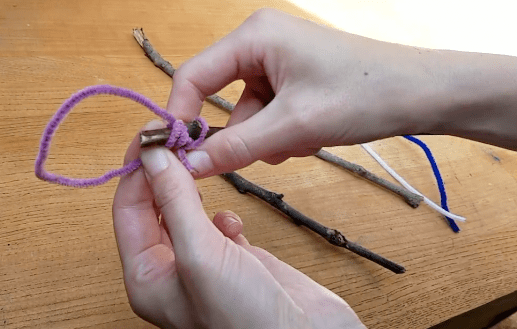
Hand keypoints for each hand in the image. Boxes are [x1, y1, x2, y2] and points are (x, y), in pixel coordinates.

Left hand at [112, 126, 364, 328]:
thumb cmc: (245, 320)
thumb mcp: (200, 254)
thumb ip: (175, 201)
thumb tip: (154, 155)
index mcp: (147, 276)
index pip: (128, 209)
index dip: (137, 170)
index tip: (151, 135)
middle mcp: (171, 270)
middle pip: (155, 206)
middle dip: (164, 171)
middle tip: (178, 135)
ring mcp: (205, 264)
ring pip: (187, 211)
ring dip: (193, 185)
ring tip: (201, 160)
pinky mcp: (237, 259)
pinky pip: (217, 225)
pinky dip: (222, 213)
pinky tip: (230, 218)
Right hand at [168, 8, 516, 175]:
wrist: (422, 94)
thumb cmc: (364, 95)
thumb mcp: (293, 126)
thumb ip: (235, 147)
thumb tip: (188, 166)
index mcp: (254, 36)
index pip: (193, 76)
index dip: (180, 116)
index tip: (178, 155)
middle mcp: (260, 42)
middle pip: (219, 96)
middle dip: (242, 132)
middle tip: (265, 150)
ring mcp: (277, 61)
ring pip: (246, 112)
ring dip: (266, 136)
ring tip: (302, 140)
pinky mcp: (292, 79)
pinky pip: (267, 113)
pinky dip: (282, 132)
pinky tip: (311, 134)